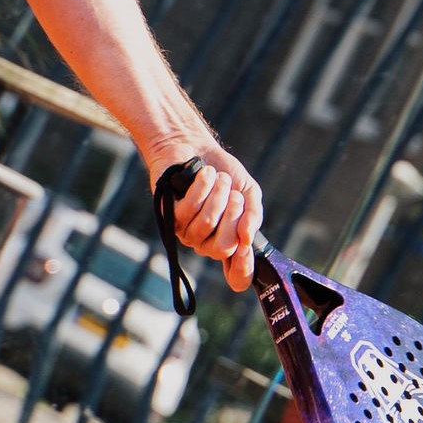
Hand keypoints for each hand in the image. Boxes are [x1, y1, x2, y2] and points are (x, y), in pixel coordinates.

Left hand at [155, 139, 262, 292]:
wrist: (195, 148)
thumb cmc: (223, 174)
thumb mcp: (248, 194)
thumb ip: (253, 215)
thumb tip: (247, 239)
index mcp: (227, 242)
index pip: (237, 275)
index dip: (243, 269)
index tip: (246, 248)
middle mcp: (205, 243)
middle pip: (223, 246)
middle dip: (233, 213)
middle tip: (233, 192)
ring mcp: (186, 231)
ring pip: (206, 223)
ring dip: (218, 194)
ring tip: (218, 177)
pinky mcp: (170, 216)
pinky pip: (189, 208)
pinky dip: (202, 186)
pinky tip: (204, 174)